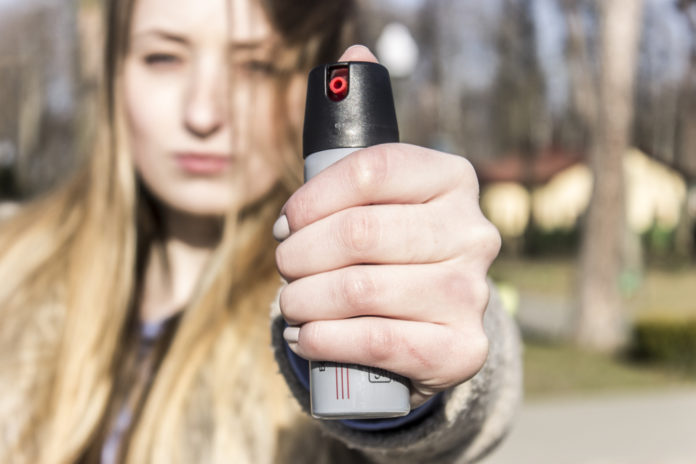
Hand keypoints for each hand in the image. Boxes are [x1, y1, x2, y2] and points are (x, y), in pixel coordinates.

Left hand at [274, 46, 500, 405]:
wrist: (428, 319)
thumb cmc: (389, 246)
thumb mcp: (379, 192)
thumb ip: (361, 129)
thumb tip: (354, 49)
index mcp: (453, 178)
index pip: (373, 169)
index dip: (314, 198)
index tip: (285, 222)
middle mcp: (474, 232)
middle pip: (361, 234)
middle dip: (300, 255)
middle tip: (285, 266)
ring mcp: (473, 293)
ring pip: (361, 291)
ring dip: (304, 300)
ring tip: (292, 302)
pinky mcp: (463, 348)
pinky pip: (379, 343)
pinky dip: (324, 341)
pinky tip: (305, 336)